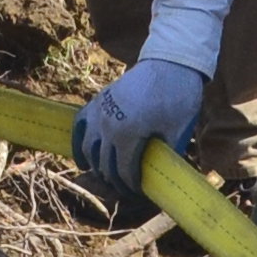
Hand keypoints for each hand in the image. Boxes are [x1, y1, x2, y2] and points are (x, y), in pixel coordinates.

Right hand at [70, 57, 207, 208]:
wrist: (170, 63)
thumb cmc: (178, 97)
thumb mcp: (178, 132)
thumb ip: (166, 156)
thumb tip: (162, 178)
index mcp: (128, 135)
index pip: (124, 171)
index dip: (131, 186)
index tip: (138, 193)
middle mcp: (108, 125)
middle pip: (105, 164)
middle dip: (115, 181)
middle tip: (126, 189)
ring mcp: (100, 111)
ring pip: (88, 148)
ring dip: (96, 165)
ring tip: (106, 176)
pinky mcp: (98, 101)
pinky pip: (80, 125)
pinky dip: (78, 142)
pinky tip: (82, 157)